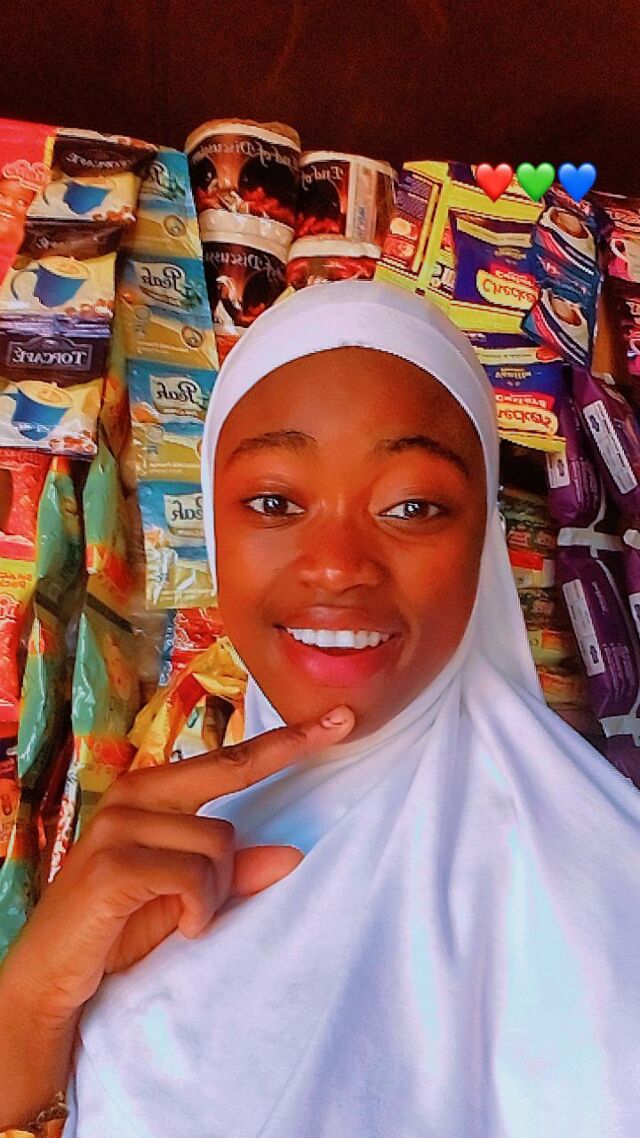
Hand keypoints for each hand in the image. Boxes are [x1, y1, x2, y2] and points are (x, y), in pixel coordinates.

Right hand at [3, 706, 354, 1025]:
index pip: (233, 759)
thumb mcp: (187, 897)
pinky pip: (192, 878)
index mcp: (152, 792)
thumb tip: (290, 854)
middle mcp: (133, 796)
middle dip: (236, 856)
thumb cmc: (120, 928)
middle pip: (230, 798)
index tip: (341, 719)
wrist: (50, 978)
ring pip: (219, 846)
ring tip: (183, 919)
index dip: (290, 740)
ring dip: (213, 895)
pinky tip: (179, 927)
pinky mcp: (113, 864)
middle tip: (242, 882)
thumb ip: (231, 870)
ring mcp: (119, 826)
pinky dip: (197, 910)